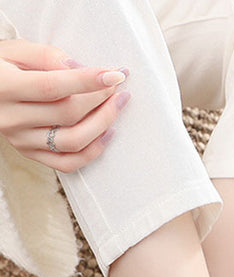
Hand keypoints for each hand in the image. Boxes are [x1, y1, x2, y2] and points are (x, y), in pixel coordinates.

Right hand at [0, 39, 129, 171]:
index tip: (114, 74)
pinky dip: (93, 151)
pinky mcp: (30, 154)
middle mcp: (12, 119)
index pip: (52, 87)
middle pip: (67, 115)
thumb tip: (81, 69)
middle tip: (117, 87)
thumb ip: (47, 57)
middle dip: (100, 100)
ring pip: (72, 142)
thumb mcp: (16, 50)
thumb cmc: (1, 65)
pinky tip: (106, 133)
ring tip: (116, 106)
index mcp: (5, 87)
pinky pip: (68, 163)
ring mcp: (21, 141)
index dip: (87, 81)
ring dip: (102, 125)